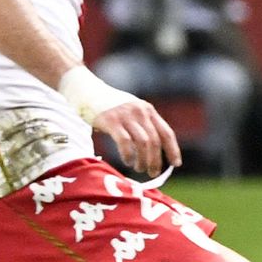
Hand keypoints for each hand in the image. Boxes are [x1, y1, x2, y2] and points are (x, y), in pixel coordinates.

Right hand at [61, 66, 182, 176]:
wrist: (85, 88)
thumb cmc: (108, 105)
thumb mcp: (131, 110)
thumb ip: (141, 125)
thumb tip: (151, 152)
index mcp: (148, 110)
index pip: (166, 133)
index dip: (173, 150)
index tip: (175, 164)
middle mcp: (140, 112)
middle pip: (155, 141)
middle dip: (156, 160)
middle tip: (152, 173)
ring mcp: (126, 115)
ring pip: (143, 143)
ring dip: (143, 160)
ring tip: (139, 169)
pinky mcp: (111, 120)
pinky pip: (125, 142)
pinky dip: (128, 155)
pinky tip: (127, 161)